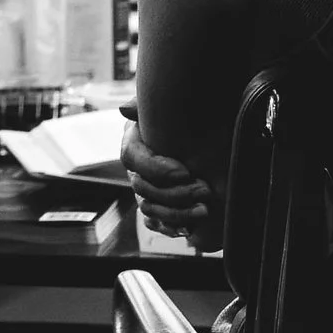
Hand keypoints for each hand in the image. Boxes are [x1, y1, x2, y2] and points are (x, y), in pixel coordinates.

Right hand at [121, 115, 215, 243]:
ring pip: (149, 208)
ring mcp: (143, 190)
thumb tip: (125, 109)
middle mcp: (135, 168)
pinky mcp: (155, 208)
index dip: (157, 167)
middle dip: (175, 193)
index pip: (132, 157)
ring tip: (204, 209)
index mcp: (134, 142)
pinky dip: (170, 227)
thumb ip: (147, 104)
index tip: (185, 171)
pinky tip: (190, 228)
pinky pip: (154, 223)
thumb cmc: (185, 119)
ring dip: (177, 213)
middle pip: (143, 188)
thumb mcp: (170, 107)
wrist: (206, 137)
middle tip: (205, 190)